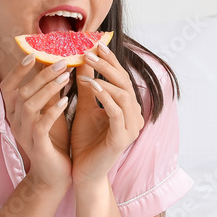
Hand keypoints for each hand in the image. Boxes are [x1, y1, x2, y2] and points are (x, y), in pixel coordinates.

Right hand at [0, 54, 73, 189]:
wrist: (55, 175)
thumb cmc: (54, 140)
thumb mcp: (51, 112)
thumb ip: (50, 92)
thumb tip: (58, 63)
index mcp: (15, 112)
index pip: (7, 86)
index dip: (18, 69)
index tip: (33, 53)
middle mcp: (15, 121)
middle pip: (21, 91)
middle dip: (41, 74)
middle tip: (61, 61)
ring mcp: (23, 134)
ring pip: (29, 105)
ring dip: (48, 88)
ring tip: (66, 76)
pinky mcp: (36, 146)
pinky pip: (40, 125)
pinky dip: (52, 111)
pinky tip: (66, 100)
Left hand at [70, 41, 143, 186]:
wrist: (83, 172)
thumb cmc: (85, 142)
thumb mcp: (84, 108)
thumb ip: (87, 87)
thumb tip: (82, 60)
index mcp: (128, 109)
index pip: (121, 79)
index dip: (110, 61)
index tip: (95, 44)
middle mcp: (135, 117)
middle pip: (124, 83)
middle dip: (107, 64)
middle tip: (89, 50)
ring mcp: (131, 128)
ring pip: (123, 94)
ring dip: (105, 77)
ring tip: (86, 64)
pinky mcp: (123, 138)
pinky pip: (116, 111)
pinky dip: (104, 96)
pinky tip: (91, 85)